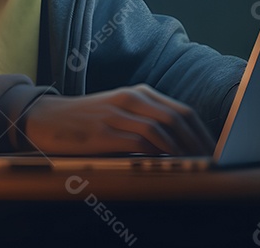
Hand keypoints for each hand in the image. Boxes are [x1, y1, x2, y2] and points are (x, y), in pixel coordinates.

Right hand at [21, 84, 214, 155]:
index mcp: (139, 93)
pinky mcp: (103, 131)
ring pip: (161, 129)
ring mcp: (117, 114)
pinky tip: (165, 165)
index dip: (201, 132)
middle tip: (210, 162)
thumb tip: (179, 145)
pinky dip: (156, 153)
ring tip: (193, 166)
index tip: (214, 151)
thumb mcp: (120, 113)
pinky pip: (138, 141)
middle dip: (197, 142)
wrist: (45, 118)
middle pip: (177, 118)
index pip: (182, 111)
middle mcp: (132, 99)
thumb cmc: (86, 120)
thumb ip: (146, 122)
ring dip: (180, 150)